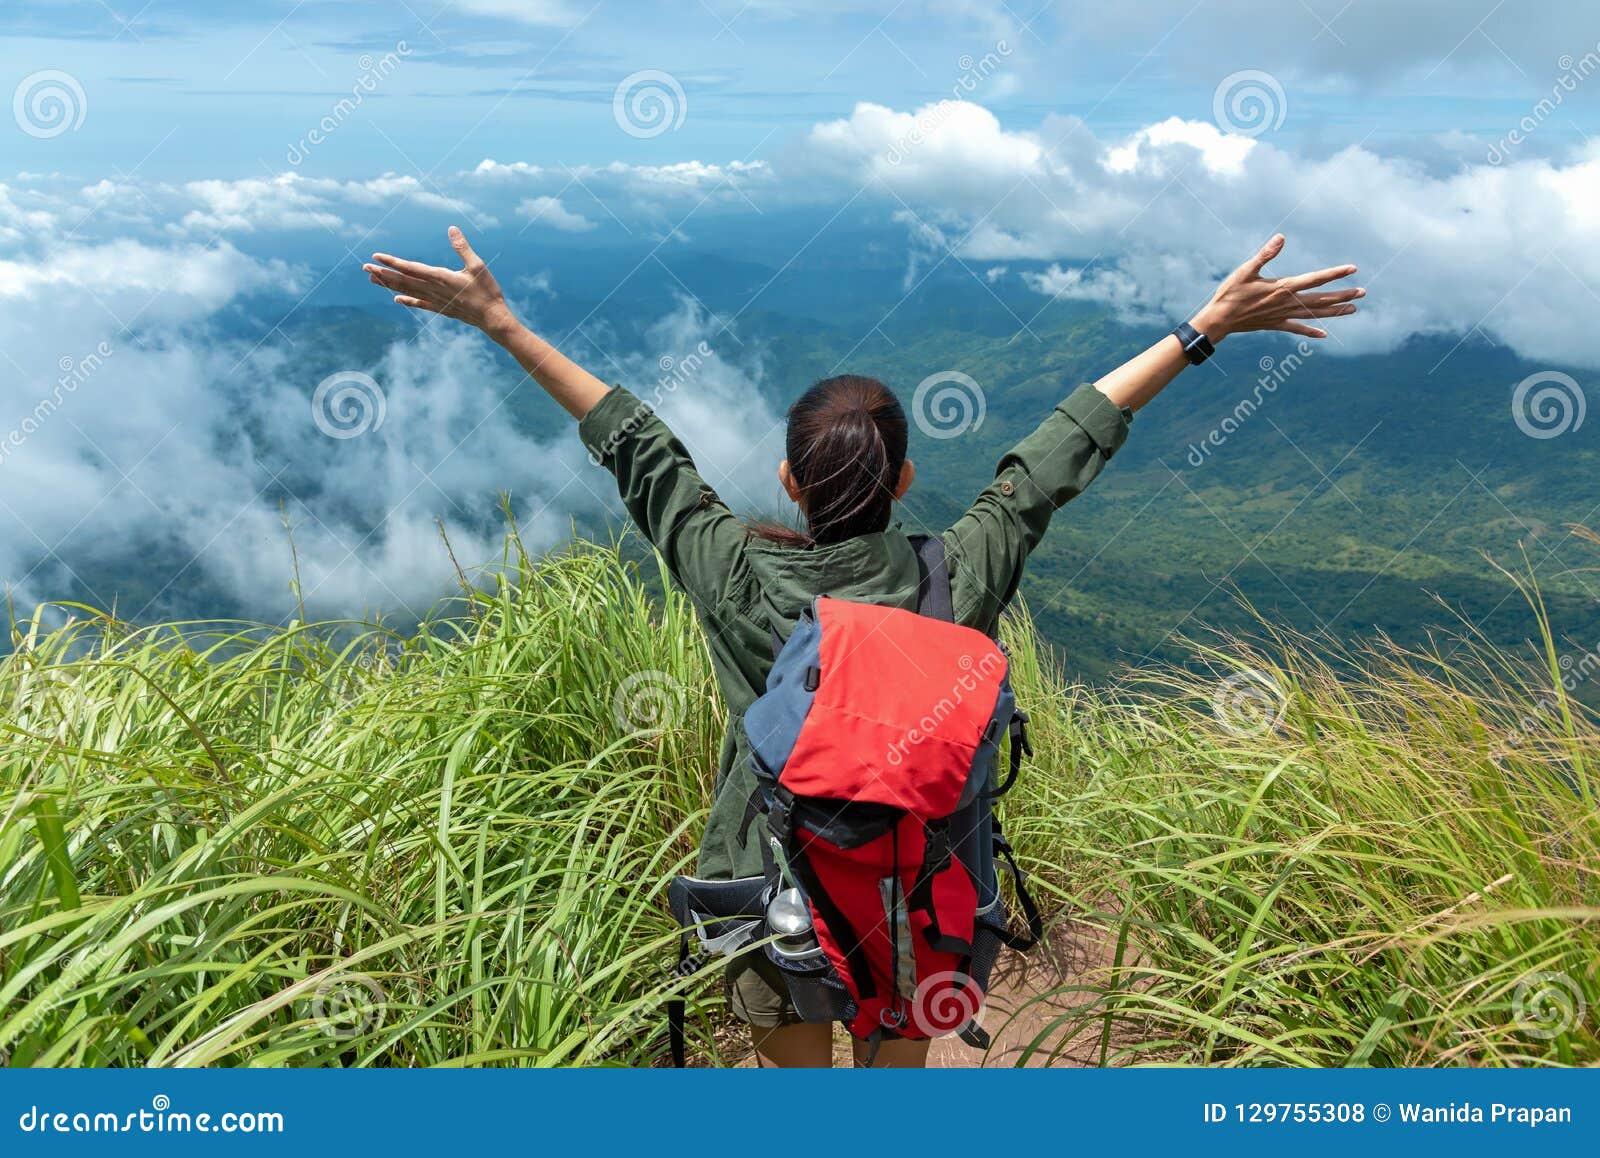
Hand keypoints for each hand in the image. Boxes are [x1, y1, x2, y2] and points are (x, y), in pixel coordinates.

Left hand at [364, 226, 517, 338]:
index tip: (376, 257)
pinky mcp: (441, 308)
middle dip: (383, 274)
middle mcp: (434, 290)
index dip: (393, 262)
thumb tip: (451, 228)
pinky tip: (396, 299)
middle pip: (403, 281)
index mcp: (441, 277)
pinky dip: (408, 300)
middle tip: (364, 268)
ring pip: (408, 291)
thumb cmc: (487, 291)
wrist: (492, 319)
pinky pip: (420, 303)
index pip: (411, 268)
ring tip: (372, 280)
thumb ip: (462, 247)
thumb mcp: (477, 266)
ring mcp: (436, 301)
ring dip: (389, 285)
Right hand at [1192, 234, 1362, 340]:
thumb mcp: (1246, 270)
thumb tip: (1281, 238)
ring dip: (1334, 311)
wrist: (1219, 320)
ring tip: (1353, 310)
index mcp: (1283, 287)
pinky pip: (1297, 328)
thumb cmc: (1230, 293)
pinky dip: (1311, 331)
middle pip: (1321, 299)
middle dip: (1343, 295)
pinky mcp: (1275, 324)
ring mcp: (1282, 315)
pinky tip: (1324, 335)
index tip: (1352, 269)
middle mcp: (1287, 303)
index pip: (1315, 278)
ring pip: (1314, 314)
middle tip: (1362, 293)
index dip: (1335, 273)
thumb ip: (1265, 254)